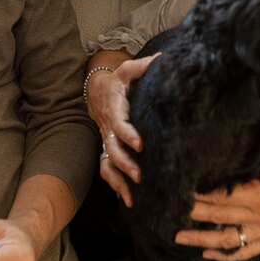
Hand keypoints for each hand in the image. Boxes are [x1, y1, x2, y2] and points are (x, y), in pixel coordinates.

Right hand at [88, 54, 158, 206]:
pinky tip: (127, 200)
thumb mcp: (126, 70)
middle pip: (111, 149)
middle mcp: (108, 128)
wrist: (96, 91)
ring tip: (132, 196)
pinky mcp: (107, 149)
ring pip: (106, 163)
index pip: (119, 123)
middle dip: (124, 164)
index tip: (141, 144)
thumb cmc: (117, 81)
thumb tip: (162, 59)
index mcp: (114, 109)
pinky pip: (106, 170)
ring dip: (118, 180)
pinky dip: (114, 186)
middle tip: (140, 176)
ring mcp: (106, 141)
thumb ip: (142, 66)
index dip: (128, 134)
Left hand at [174, 152, 259, 260]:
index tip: (176, 185)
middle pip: (216, 215)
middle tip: (165, 208)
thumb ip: (258, 162)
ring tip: (177, 235)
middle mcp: (259, 214)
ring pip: (225, 239)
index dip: (196, 191)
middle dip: (190, 211)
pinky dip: (224, 255)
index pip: (219, 193)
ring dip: (199, 238)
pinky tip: (207, 253)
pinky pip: (244, 252)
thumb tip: (232, 159)